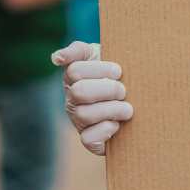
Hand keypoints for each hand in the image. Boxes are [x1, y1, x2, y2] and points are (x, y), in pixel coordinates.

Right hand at [53, 40, 131, 154]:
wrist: (133, 99)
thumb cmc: (114, 75)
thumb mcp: (98, 55)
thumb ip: (78, 50)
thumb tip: (56, 58)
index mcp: (72, 78)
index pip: (75, 70)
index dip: (100, 70)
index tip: (118, 71)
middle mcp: (72, 99)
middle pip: (79, 92)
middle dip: (107, 90)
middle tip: (123, 91)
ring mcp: (78, 120)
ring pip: (84, 115)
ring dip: (111, 110)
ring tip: (128, 109)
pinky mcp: (89, 139)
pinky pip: (87, 139)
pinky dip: (104, 131)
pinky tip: (116, 125)